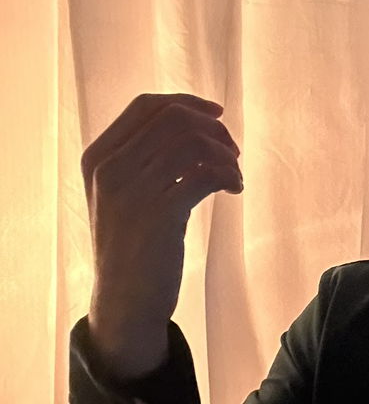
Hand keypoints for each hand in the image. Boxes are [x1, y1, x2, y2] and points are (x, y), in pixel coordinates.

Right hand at [82, 93, 243, 330]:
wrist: (124, 300)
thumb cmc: (131, 246)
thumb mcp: (123, 195)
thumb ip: (143, 160)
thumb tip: (196, 126)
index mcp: (98, 157)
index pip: (145, 106)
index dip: (187, 103)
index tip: (216, 114)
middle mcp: (110, 168)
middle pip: (173, 118)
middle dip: (212, 128)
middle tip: (232, 150)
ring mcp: (132, 190)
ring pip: (193, 143)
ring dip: (225, 154)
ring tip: (234, 174)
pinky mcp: (159, 214)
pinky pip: (205, 174)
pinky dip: (229, 176)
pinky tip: (235, 189)